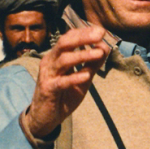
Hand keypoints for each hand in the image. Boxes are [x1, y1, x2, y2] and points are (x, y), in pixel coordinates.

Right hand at [21, 25, 108, 139]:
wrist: (44, 117)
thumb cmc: (62, 96)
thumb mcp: (81, 79)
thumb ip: (91, 65)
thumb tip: (105, 48)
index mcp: (57, 56)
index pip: (69, 38)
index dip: (84, 32)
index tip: (101, 30)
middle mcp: (50, 62)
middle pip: (65, 43)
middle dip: (83, 37)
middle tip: (99, 34)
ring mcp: (48, 75)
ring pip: (64, 60)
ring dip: (82, 55)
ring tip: (98, 53)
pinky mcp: (48, 89)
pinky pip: (61, 82)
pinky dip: (74, 77)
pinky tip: (86, 75)